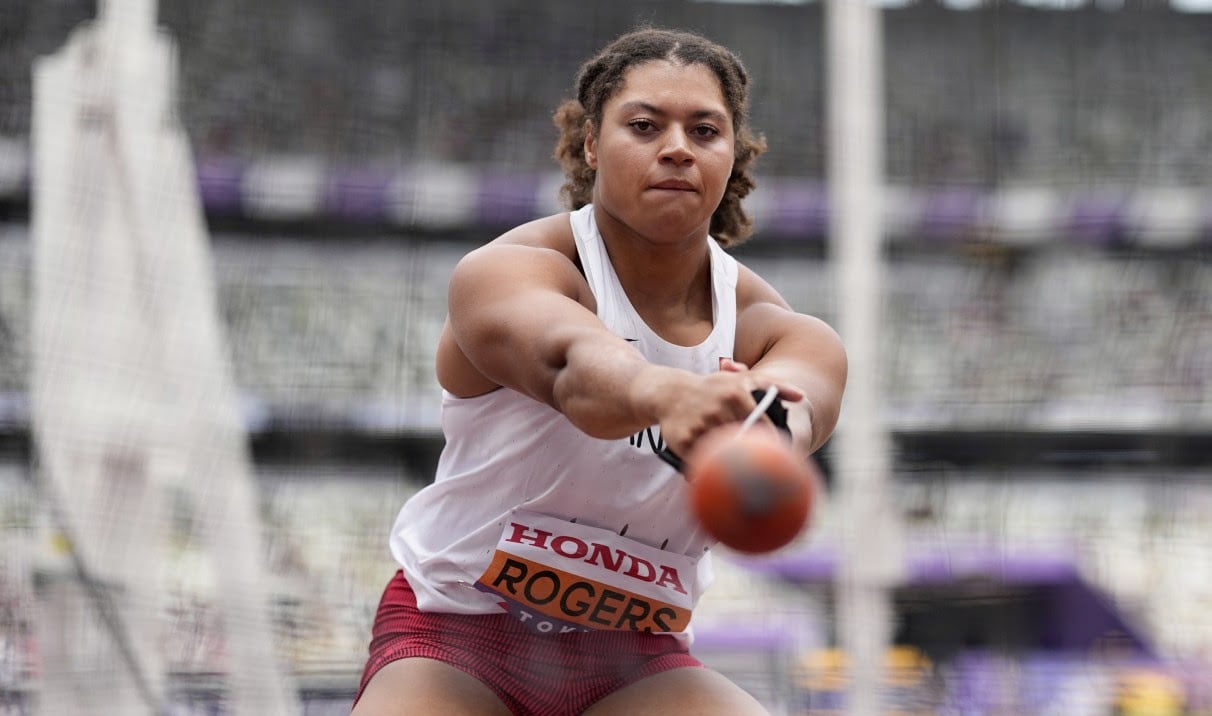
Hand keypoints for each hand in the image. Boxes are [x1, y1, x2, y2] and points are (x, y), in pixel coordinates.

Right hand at [643, 361, 803, 459]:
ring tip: (740, 474)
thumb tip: (803, 396)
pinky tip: (715, 473)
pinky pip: (701, 461)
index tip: (777, 456)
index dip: (770, 443)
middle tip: (764, 471)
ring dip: (730, 463)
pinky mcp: (682, 440)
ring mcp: (699, 425)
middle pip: (743, 442)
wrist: (671, 392)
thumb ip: (775, 387)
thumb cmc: (714, 388)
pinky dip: (708, 467)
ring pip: (723, 453)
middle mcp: (717, 409)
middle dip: (752, 456)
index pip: (762, 427)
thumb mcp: (743, 380)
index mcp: (735, 395)